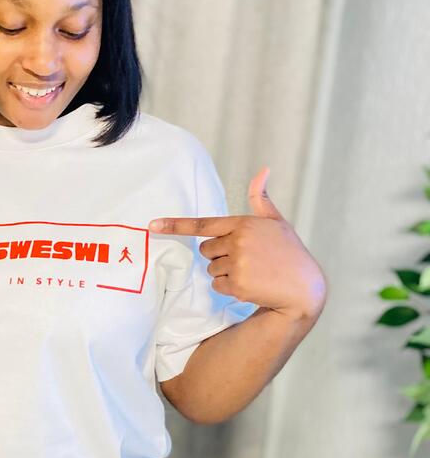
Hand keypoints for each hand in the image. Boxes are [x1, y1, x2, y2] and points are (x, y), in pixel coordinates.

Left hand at [148, 166, 326, 321]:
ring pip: (211, 269)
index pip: (203, 224)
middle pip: (205, 250)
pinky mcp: (237, 284)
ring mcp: (237, 263)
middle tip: (246, 259)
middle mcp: (238, 241)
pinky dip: (229, 288)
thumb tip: (262, 170)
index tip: (152, 225)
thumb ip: (260, 199)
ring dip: (226, 273)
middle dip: (219, 255)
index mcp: (244, 223)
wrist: (305, 287)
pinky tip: (251, 285)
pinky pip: (217, 285)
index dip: (175, 225)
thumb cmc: (289, 252)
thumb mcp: (277, 222)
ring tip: (252, 272)